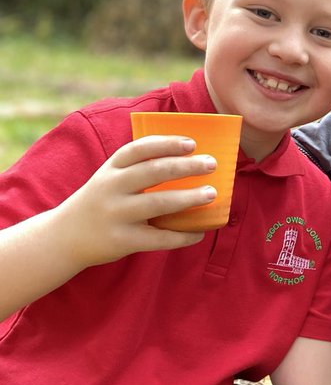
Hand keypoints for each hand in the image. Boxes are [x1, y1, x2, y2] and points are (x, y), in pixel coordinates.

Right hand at [56, 135, 216, 267]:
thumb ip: (138, 169)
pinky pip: (159, 238)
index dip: (167, 144)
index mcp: (111, 168)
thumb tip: (189, 162)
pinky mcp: (122, 240)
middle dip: (186, 166)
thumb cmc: (101, 202)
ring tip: (211, 193)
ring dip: (189, 197)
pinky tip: (200, 232)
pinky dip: (183, 236)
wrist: (65, 237)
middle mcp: (111, 188)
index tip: (192, 143)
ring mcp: (116, 215)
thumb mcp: (110, 178)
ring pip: (159, 203)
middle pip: (154, 172)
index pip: (140, 148)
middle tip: (211, 164)